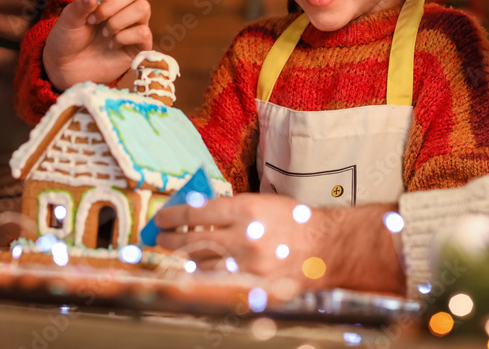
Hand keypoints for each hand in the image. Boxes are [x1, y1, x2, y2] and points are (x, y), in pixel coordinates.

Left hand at [43, 0, 151, 90]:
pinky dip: (125, 37)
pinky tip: (112, 45)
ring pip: (143, 8)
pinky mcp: (139, 45)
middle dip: (114, 4)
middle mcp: (123, 9)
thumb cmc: (67, 41)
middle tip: (94, 20)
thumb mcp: (68, 21)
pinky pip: (143, 32)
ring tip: (105, 33)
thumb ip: (80, 5)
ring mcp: (133, 26)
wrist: (66, 69)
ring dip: (120, 20)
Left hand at [155, 194, 404, 293]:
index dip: (173, 216)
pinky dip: (205, 275)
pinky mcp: (253, 285)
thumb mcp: (263, 202)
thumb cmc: (296, 221)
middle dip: (171, 240)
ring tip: (176, 254)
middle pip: (193, 241)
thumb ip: (231, 209)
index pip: (196, 213)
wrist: (326, 247)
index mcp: (246, 209)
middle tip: (161, 238)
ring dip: (184, 259)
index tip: (161, 218)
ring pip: (201, 265)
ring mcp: (248, 265)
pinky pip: (219, 281)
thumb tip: (197, 215)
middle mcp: (243, 237)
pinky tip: (198, 270)